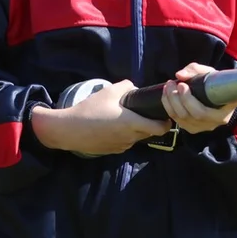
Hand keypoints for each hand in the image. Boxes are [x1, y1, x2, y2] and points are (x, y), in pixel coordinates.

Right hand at [32, 81, 172, 155]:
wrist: (70, 130)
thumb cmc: (90, 110)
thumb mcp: (108, 92)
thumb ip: (126, 87)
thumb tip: (134, 89)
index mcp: (133, 124)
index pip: (160, 128)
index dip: (166, 123)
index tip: (163, 115)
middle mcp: (131, 138)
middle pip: (149, 133)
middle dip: (149, 124)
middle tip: (142, 112)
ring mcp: (122, 146)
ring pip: (136, 138)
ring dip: (135, 130)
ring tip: (122, 118)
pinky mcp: (113, 151)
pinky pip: (125, 142)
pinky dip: (123, 135)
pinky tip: (110, 127)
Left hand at [160, 63, 236, 134]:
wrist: (219, 94)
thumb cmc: (216, 84)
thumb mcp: (210, 73)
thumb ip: (195, 70)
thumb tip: (179, 75)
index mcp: (222, 114)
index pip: (201, 113)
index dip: (187, 100)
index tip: (181, 84)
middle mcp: (211, 124)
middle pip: (187, 116)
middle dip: (175, 98)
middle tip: (171, 83)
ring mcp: (200, 128)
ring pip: (179, 118)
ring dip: (169, 101)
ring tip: (167, 86)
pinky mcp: (190, 127)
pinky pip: (175, 120)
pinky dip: (168, 106)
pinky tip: (166, 95)